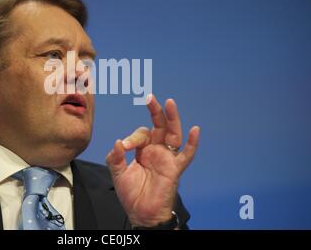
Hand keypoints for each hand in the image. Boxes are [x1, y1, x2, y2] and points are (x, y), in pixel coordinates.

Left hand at [106, 94, 199, 226]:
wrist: (142, 214)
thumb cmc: (132, 194)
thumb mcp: (118, 174)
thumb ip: (116, 158)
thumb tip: (118, 142)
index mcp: (143, 150)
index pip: (140, 134)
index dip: (132, 138)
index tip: (124, 147)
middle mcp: (156, 150)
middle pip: (159, 126)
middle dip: (155, 112)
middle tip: (150, 97)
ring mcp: (167, 158)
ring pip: (173, 134)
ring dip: (172, 119)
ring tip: (170, 103)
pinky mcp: (175, 168)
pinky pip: (186, 155)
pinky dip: (193, 144)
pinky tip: (195, 130)